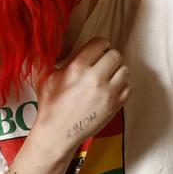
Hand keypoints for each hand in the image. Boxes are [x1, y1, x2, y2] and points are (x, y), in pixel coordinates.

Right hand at [31, 37, 130, 158]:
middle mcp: (95, 78)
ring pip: (125, 70)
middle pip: (116, 55)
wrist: (58, 132)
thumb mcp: (44, 77)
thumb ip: (50, 58)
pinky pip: (128, 87)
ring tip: (106, 76)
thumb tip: (49, 42)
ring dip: (116, 71)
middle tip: (101, 63)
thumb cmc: (50, 103)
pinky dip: (121, 86)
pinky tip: (109, 89)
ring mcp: (108, 93)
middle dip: (108, 57)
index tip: (94, 51)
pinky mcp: (116, 105)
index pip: (101, 43)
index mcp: (77, 67)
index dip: (98, 45)